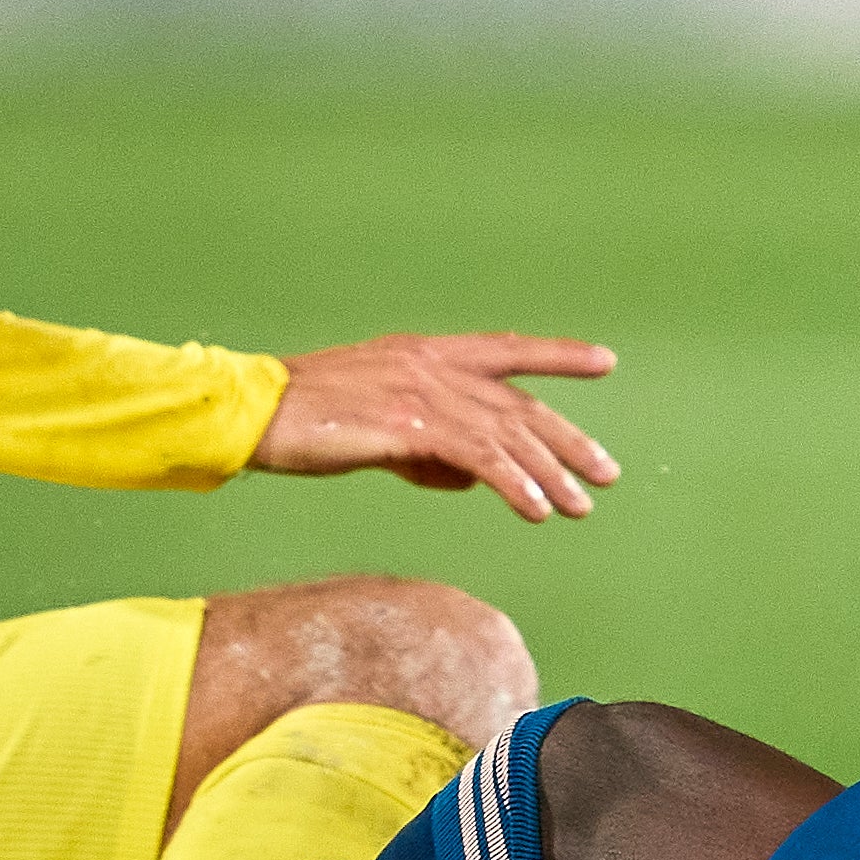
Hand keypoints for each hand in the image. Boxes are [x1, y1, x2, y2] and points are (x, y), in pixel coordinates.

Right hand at [252, 333, 620, 521]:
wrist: (253, 414)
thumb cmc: (305, 421)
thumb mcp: (376, 428)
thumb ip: (427, 448)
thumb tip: (470, 479)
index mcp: (424, 354)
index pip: (506, 350)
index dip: (557, 357)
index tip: (603, 362)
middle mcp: (431, 365)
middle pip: (518, 404)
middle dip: (568, 440)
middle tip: (606, 474)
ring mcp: (422, 392)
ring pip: (507, 434)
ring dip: (549, 474)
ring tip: (580, 506)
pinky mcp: (409, 426)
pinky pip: (478, 457)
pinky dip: (513, 484)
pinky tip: (536, 509)